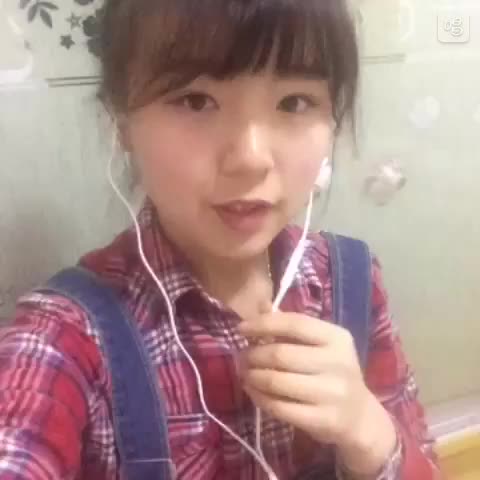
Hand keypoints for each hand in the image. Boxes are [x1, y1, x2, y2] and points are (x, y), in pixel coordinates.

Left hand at [237, 312, 397, 476]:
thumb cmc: (332, 372)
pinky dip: (259, 398)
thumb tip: (260, 306)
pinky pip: (279, 407)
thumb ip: (291, 326)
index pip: (294, 323)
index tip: (241, 328)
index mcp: (337, 338)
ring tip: (245, 373)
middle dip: (253, 355)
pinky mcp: (323, 420)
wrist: (359, 416)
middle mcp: (338, 363)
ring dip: (252, 376)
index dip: (263, 324)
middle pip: (280, 354)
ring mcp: (332, 393)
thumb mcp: (320, 345)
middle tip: (241, 357)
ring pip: (276, 381)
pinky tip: (253, 391)